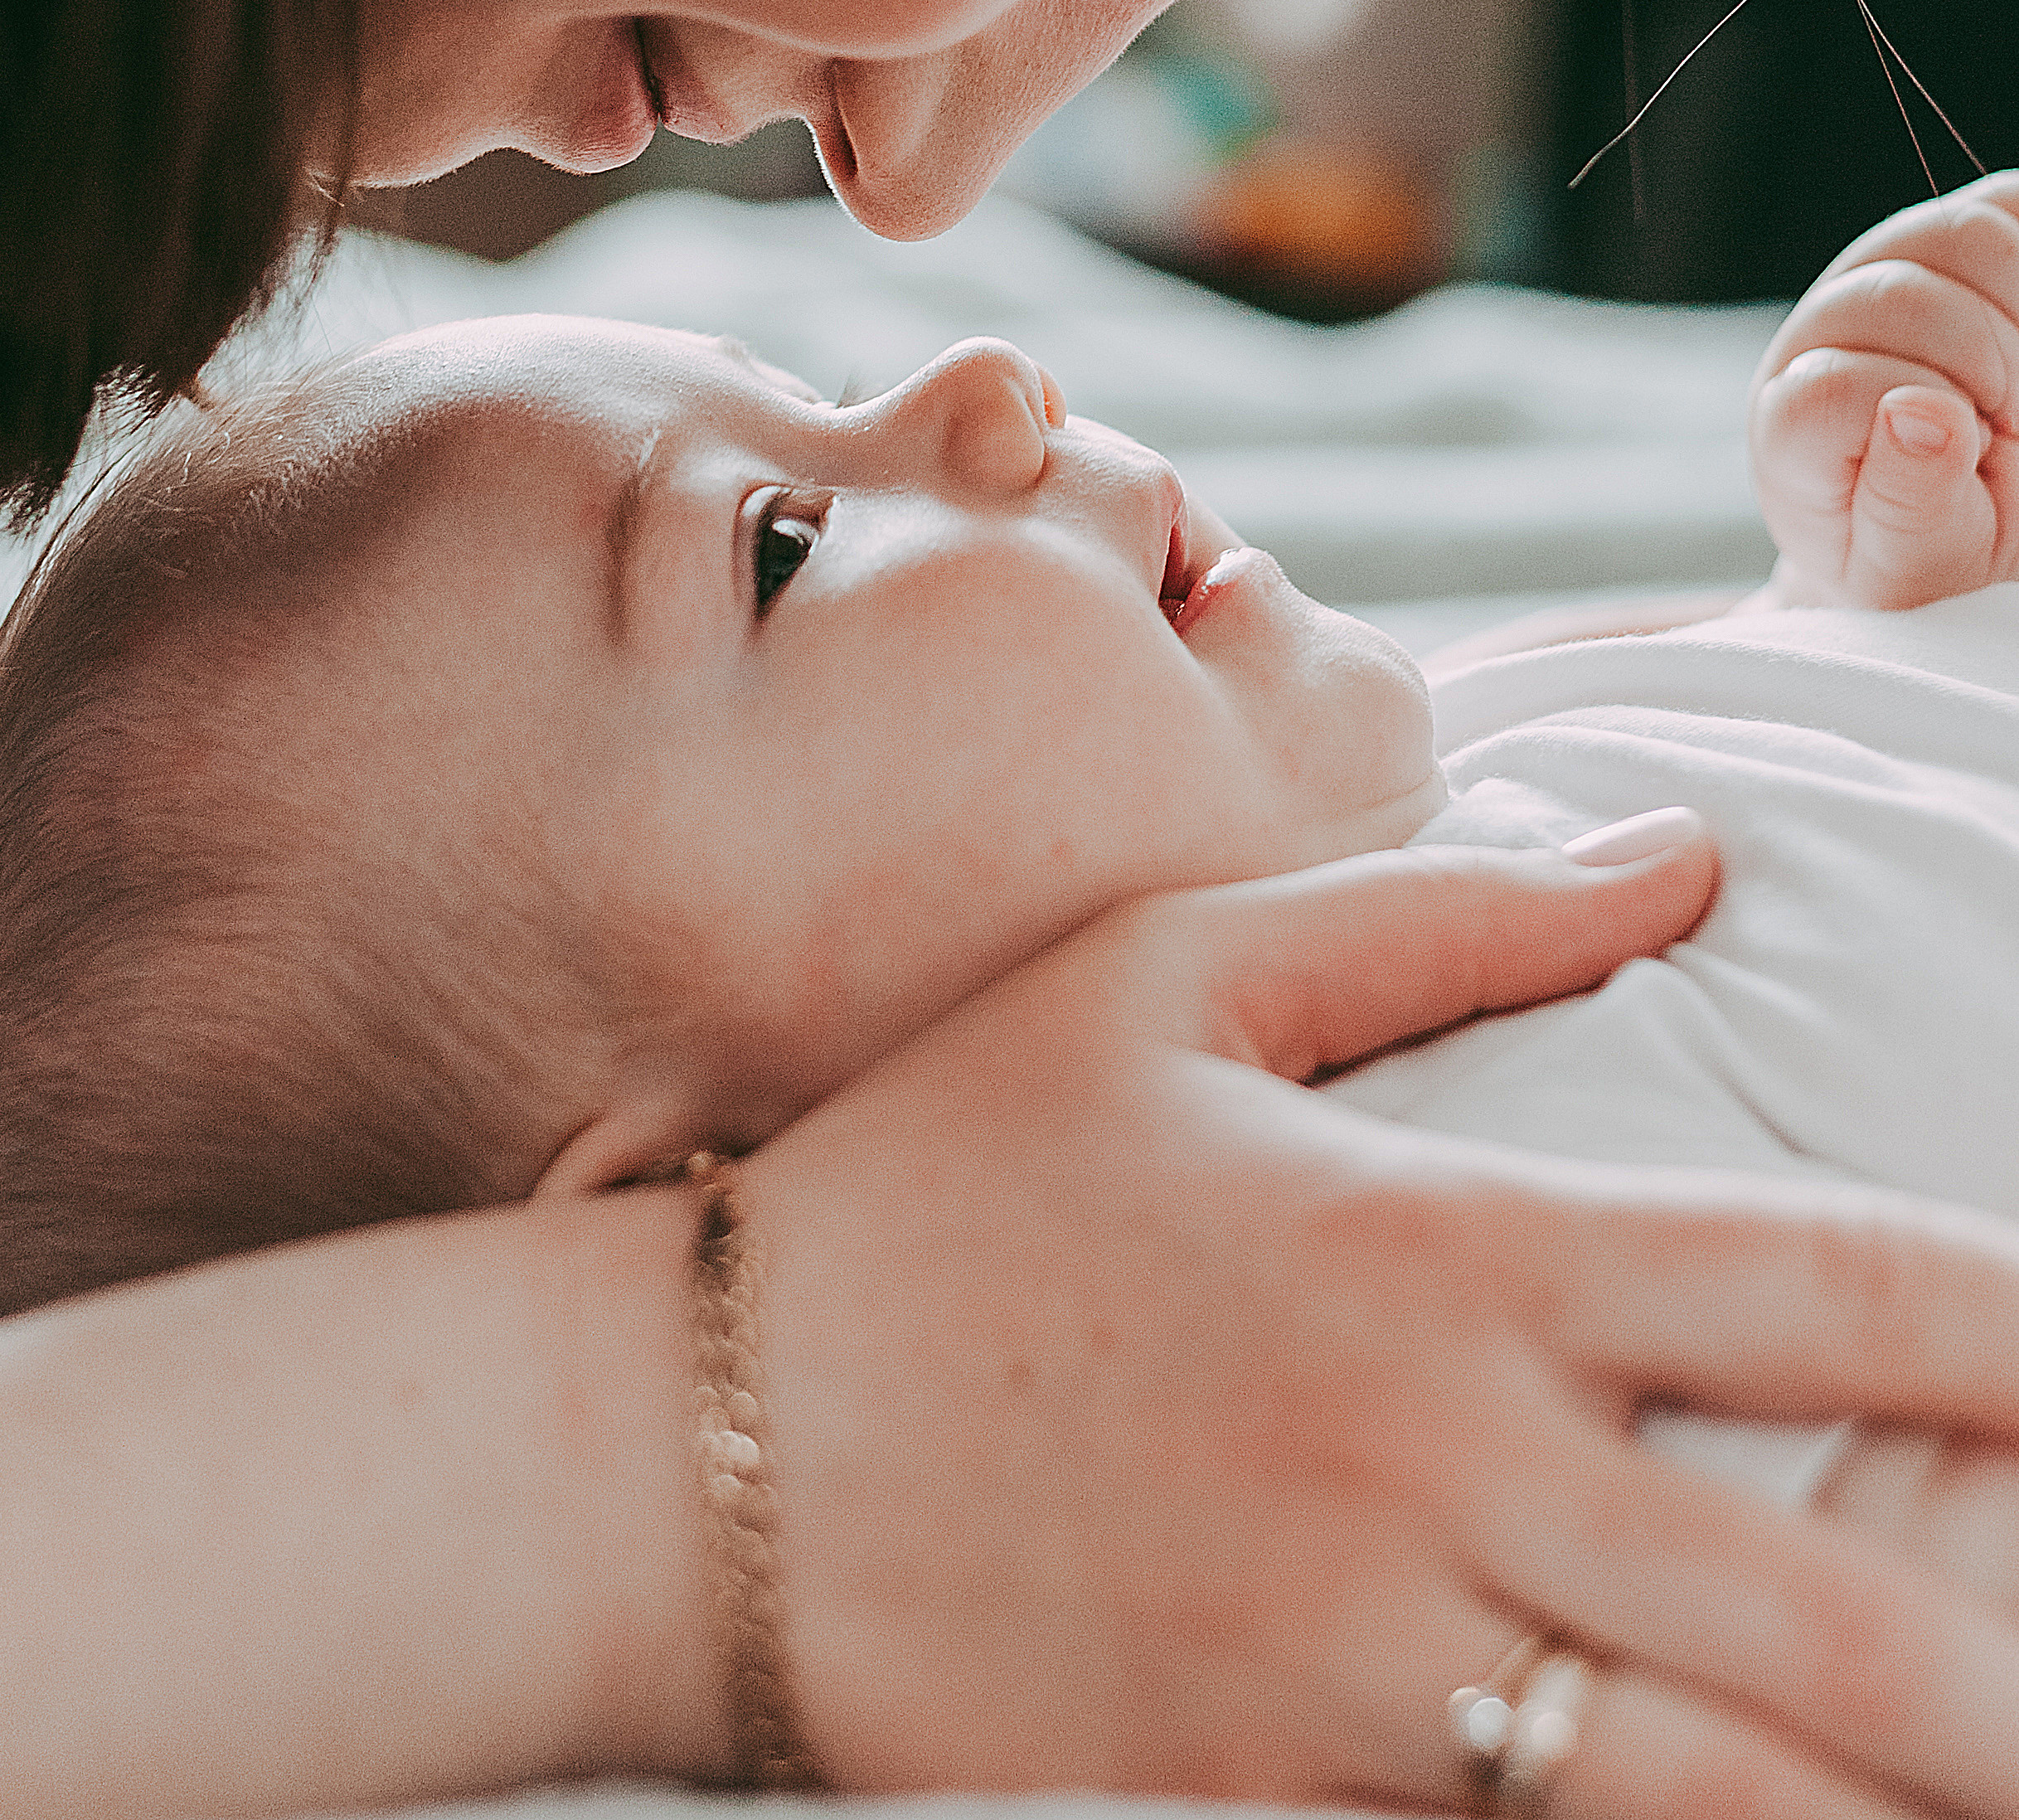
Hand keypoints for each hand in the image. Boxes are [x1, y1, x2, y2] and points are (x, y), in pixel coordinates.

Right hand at [751, 834, 2018, 1816]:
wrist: (684, 1443)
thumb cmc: (943, 1174)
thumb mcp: (1171, 975)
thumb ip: (1446, 912)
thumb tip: (1681, 847)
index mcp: (1435, 1248)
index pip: (1822, 1288)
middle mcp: (1430, 1473)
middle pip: (1832, 1628)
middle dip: (2011, 1682)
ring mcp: (1349, 1672)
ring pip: (1709, 1802)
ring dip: (1872, 1804)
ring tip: (1975, 1784)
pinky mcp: (1260, 1809)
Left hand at [1750, 170, 2018, 605]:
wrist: (1957, 512)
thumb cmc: (1929, 551)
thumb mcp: (1920, 570)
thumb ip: (1912, 507)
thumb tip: (1921, 415)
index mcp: (1789, 429)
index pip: (1830, 391)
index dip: (1923, 422)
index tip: (1974, 460)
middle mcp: (1817, 334)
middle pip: (1899, 298)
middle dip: (1991, 369)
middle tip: (2012, 425)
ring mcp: (1878, 270)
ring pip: (1959, 235)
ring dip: (2018, 311)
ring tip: (2018, 382)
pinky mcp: (1946, 236)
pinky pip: (2005, 204)